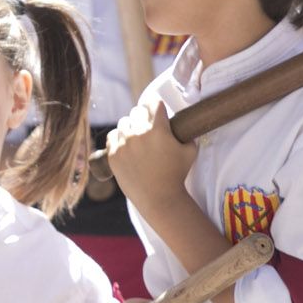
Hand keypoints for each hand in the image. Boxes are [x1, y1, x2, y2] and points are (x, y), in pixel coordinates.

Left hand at [105, 101, 195, 218]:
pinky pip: (112, 137)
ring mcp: (124, 144)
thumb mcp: (190, 151)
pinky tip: (124, 143)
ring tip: (136, 135)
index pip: (154, 103)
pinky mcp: (114, 155)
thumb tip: (183, 127)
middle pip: (137, 111)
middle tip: (147, 125)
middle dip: (143, 116)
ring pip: (123, 123)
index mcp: (158, 129)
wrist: (160, 198)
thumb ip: (188, 135)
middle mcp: (139, 133)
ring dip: (130, 126)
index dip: (156, 106)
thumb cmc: (177, 175)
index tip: (157, 111)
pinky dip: (118, 138)